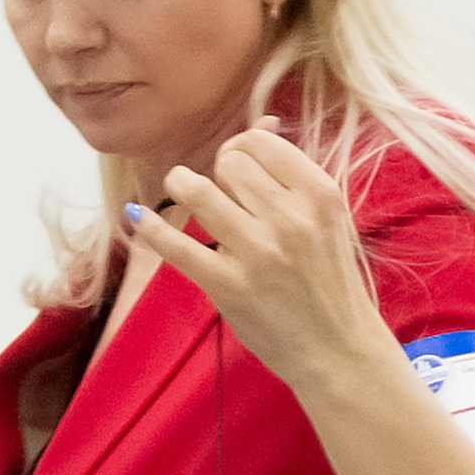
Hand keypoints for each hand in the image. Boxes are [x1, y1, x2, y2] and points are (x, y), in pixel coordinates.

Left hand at [124, 126, 389, 395]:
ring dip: (180, 183)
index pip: (260, 143)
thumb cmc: (329, 281)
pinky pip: (177, 246)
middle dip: (218, 172)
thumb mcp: (327, 219)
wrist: (338, 351)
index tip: (236, 168)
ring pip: (200, 191)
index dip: (240, 148)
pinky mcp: (230, 286)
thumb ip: (294, 174)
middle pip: (230, 163)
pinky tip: (136, 216)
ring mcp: (258, 253)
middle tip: (221, 195)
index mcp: (319, 194)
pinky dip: (150, 227)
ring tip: (179, 188)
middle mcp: (290, 219)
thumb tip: (262, 123)